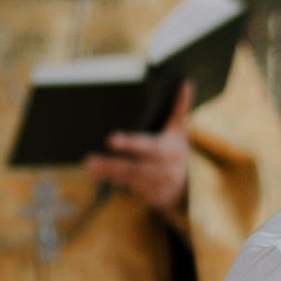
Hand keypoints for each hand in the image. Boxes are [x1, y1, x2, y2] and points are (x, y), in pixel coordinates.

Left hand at [85, 81, 193, 216]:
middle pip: (134, 168)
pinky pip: (130, 189)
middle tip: (88, 159)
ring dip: (108, 173)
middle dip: (111, 164)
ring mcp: (160, 186)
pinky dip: (113, 181)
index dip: (129, 144)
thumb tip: (186, 82)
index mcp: (171, 150)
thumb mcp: (181, 130)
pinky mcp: (154, 198)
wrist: (192, 184)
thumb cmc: (177, 149)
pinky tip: (97, 174)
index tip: (110, 139)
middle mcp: (166, 170)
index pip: (148, 147)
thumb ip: (181, 107)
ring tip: (89, 165)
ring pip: (129, 180)